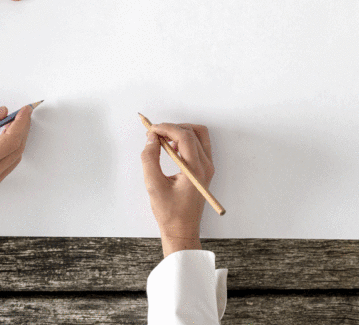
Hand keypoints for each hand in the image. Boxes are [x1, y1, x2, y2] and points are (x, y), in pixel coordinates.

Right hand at [0, 105, 33, 221]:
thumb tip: (0, 112)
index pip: (10, 140)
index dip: (21, 122)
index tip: (25, 109)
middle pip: (16, 150)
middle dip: (22, 129)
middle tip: (21, 114)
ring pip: (13, 160)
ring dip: (17, 141)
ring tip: (13, 124)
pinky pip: (5, 169)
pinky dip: (9, 152)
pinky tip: (4, 140)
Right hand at [141, 122, 214, 256]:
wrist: (182, 231)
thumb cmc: (169, 213)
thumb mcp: (154, 185)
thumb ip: (150, 159)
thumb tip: (151, 138)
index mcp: (196, 170)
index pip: (185, 136)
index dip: (167, 128)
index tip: (151, 129)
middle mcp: (206, 166)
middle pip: (195, 132)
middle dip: (173, 128)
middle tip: (155, 134)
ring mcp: (208, 167)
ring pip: (199, 136)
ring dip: (180, 133)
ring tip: (162, 141)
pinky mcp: (204, 170)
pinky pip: (198, 146)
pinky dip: (185, 142)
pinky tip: (170, 149)